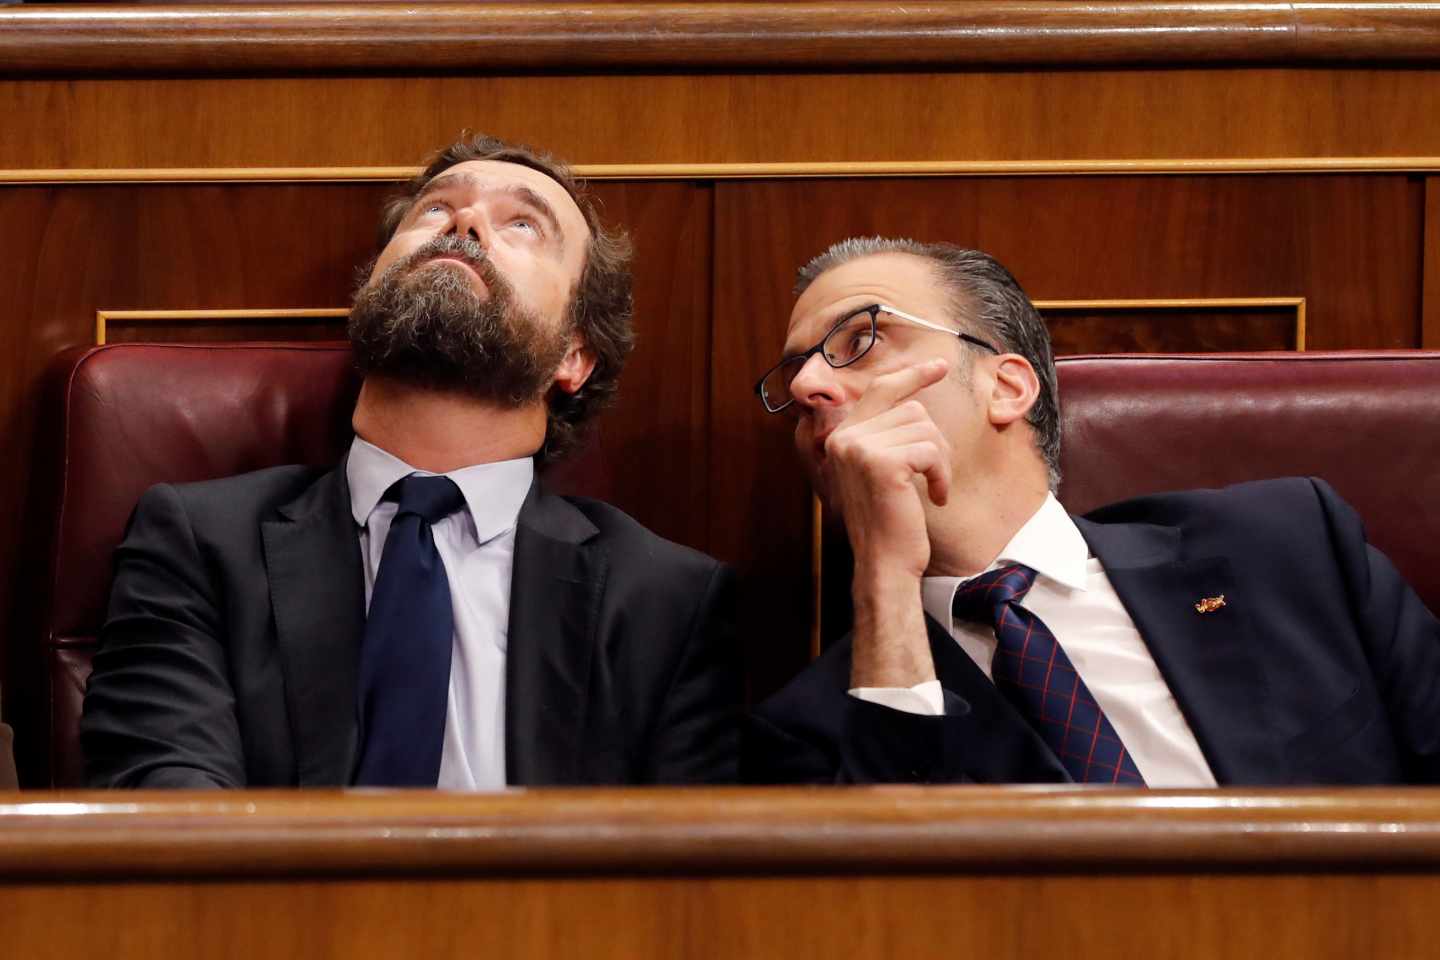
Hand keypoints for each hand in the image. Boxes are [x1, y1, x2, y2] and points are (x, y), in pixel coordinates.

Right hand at [822, 357, 951, 580]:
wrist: (884, 562)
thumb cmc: (889, 521)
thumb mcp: (881, 471)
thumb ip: (885, 435)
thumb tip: (914, 399)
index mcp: (842, 436)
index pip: (881, 390)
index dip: (912, 376)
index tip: (938, 367)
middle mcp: (845, 437)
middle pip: (912, 410)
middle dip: (934, 442)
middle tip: (935, 475)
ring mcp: (860, 448)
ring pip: (925, 428)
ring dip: (940, 461)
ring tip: (932, 488)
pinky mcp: (881, 463)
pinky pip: (929, 450)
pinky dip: (941, 474)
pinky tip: (935, 497)